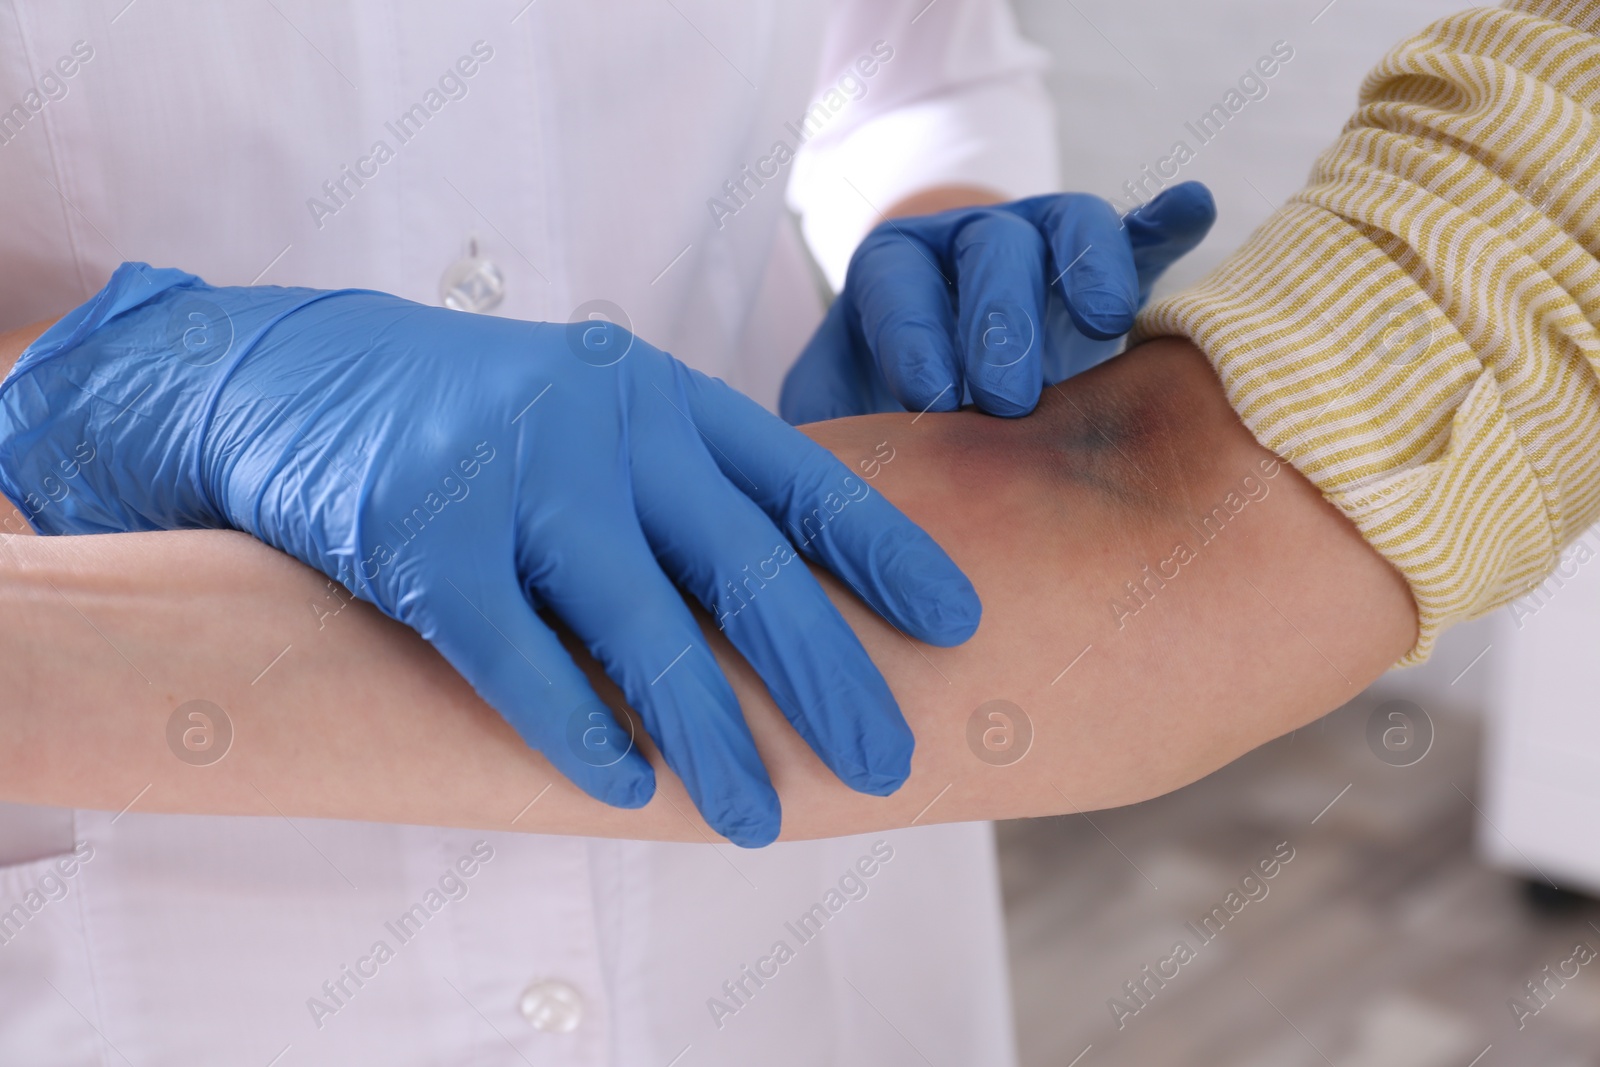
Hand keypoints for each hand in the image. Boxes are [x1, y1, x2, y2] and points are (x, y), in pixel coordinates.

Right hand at [0, 264, 982, 846]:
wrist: (299, 374)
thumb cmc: (481, 415)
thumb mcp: (603, 412)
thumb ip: (688, 482)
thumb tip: (797, 593)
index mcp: (666, 399)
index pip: (802, 482)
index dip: (888, 554)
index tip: (960, 623)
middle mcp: (607, 431)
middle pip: (745, 569)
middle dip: (826, 674)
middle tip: (889, 760)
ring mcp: (517, 481)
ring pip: (641, 628)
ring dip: (711, 735)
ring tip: (762, 820)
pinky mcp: (425, 542)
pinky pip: (518, 657)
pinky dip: (576, 728)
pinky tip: (628, 789)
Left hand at [780, 182, 1216, 422]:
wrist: (954, 391)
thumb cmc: (883, 407)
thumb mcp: (835, 412)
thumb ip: (818, 429)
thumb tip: (799, 477)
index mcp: (893, 273)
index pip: (895, 282)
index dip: (911, 331)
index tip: (926, 396)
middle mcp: (967, 246)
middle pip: (986, 251)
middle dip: (998, 320)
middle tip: (1007, 398)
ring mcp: (1044, 246)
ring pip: (1067, 226)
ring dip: (1087, 267)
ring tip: (1106, 321)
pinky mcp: (1112, 264)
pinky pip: (1140, 231)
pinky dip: (1166, 220)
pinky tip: (1193, 209)